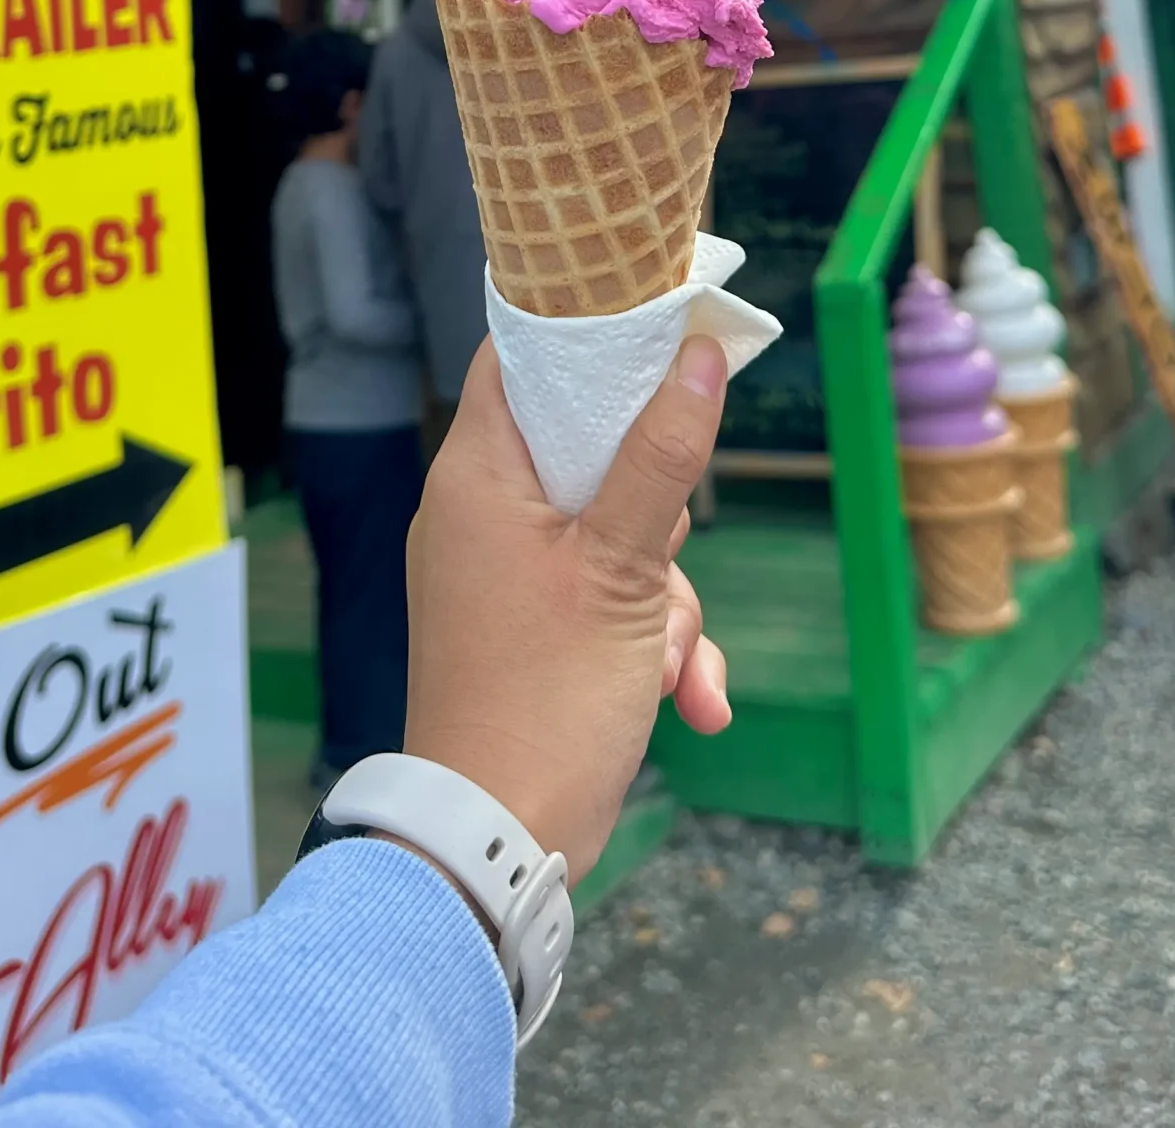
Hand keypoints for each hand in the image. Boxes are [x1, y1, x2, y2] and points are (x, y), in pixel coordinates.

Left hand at [403, 334, 731, 881]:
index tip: (656, 333)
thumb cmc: (546, 695)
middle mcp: (480, 515)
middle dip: (659, 520)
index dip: (585, 337)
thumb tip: (696, 355)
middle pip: (591, 454)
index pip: (517, 358)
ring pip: (617, 540)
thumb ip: (662, 457)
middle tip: (668, 559)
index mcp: (478, 476)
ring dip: (667, 605)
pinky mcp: (530, 633)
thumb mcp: (624, 569)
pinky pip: (608, 606)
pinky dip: (652, 647)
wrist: (497, 842)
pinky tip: (690, 702)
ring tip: (669, 664)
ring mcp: (505, 577)